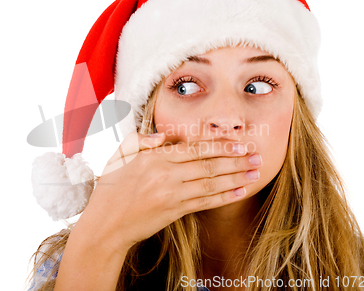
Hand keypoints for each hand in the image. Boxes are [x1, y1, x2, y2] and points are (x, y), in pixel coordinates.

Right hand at [77, 132, 260, 250]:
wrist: (105, 225)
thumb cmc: (110, 189)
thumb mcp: (118, 156)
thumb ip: (140, 141)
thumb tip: (164, 136)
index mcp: (153, 158)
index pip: (194, 147)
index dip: (220, 144)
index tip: (239, 142)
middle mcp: (165, 175)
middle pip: (208, 164)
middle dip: (236, 159)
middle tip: (257, 155)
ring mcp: (171, 195)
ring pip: (211, 183)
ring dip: (236, 177)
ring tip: (256, 172)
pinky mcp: (174, 212)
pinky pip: (205, 202)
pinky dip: (224, 197)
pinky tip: (239, 192)